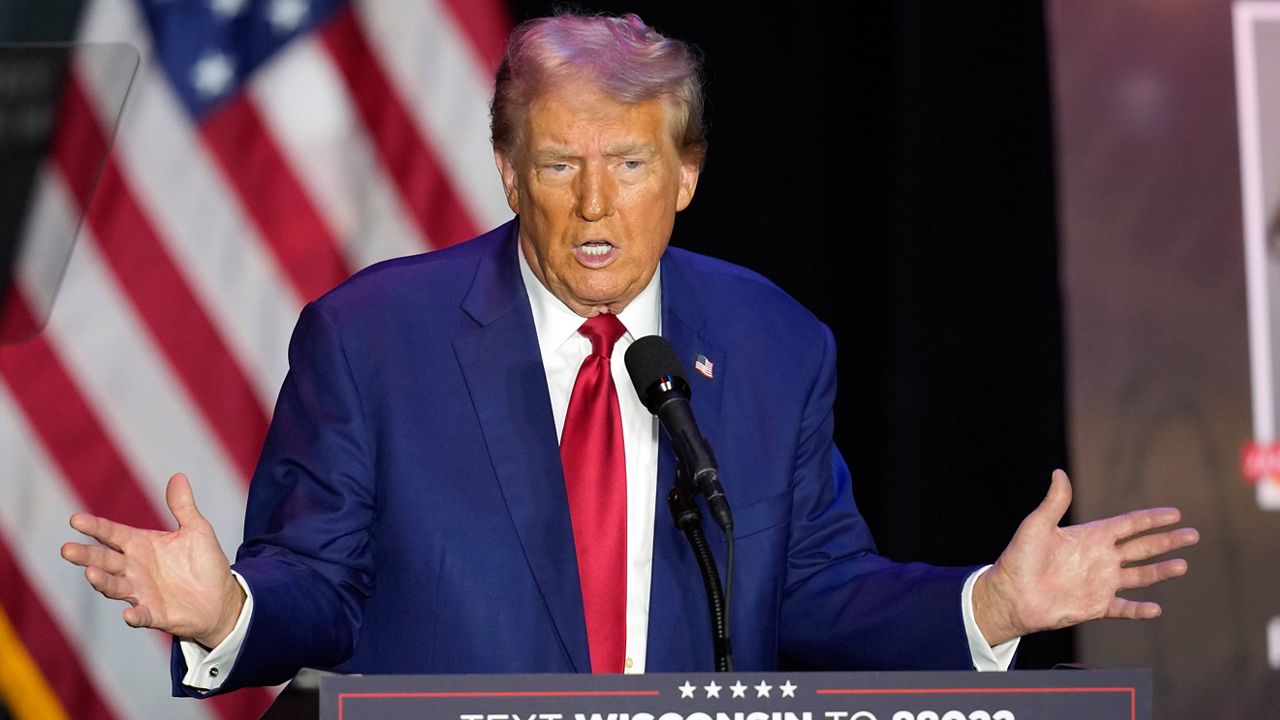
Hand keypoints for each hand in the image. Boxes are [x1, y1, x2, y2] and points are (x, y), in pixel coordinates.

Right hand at [60, 473, 244, 647]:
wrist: (221, 598)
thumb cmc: (204, 562)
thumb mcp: (196, 530)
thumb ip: (182, 507)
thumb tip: (178, 476)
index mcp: (141, 545)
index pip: (112, 534)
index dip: (95, 527)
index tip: (75, 519)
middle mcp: (134, 568)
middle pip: (105, 560)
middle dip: (86, 555)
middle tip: (67, 549)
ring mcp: (141, 592)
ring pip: (115, 586)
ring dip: (102, 581)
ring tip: (91, 573)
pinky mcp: (154, 614)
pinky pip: (141, 615)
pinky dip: (135, 615)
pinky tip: (129, 614)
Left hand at [972, 469, 1199, 645]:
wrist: (1010, 594)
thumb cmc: (1019, 558)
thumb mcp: (1037, 525)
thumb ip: (1054, 502)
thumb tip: (1058, 472)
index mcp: (1090, 537)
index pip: (1128, 525)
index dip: (1151, 519)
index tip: (1174, 513)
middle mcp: (1100, 558)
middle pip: (1142, 548)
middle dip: (1167, 541)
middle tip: (1193, 534)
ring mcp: (1100, 583)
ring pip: (1139, 576)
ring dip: (1161, 571)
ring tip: (1183, 565)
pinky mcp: (1095, 606)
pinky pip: (1123, 608)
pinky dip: (1139, 610)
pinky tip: (1155, 609)